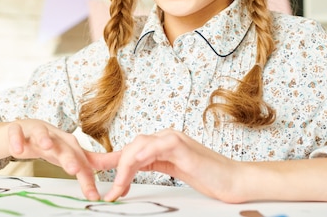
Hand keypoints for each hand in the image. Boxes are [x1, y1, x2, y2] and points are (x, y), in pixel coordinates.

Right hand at [7, 119, 99, 200]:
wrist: (23, 130)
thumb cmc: (51, 144)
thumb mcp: (70, 154)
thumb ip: (91, 164)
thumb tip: (118, 174)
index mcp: (69, 144)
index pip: (81, 162)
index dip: (87, 179)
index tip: (93, 195)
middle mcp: (55, 136)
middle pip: (64, 147)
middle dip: (70, 157)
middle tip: (74, 169)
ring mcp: (37, 131)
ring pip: (41, 133)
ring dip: (45, 139)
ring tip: (46, 146)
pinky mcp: (18, 130)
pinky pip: (16, 133)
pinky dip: (17, 140)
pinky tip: (17, 150)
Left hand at [87, 129, 240, 202]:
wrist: (236, 181)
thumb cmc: (210, 179)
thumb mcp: (174, 173)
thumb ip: (152, 167)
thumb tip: (128, 175)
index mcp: (163, 144)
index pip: (131, 150)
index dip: (109, 159)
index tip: (91, 168)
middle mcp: (166, 137)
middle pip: (131, 147)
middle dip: (112, 166)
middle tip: (105, 189)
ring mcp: (174, 139)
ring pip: (138, 146)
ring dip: (123, 168)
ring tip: (118, 189)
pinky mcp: (181, 146)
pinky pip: (154, 148)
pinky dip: (139, 159)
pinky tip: (131, 171)